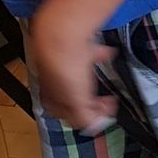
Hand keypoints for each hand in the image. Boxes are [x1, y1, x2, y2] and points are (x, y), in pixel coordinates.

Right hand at [29, 0, 115, 134]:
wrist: (61, 31)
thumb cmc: (66, 67)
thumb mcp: (76, 100)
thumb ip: (84, 117)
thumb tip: (92, 127)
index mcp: (51, 97)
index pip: (64, 115)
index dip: (84, 119)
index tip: (103, 115)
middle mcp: (51, 80)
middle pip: (70, 96)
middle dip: (88, 100)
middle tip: (105, 101)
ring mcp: (58, 61)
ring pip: (76, 75)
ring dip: (90, 79)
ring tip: (104, 76)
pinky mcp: (68, 44)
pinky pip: (84, 53)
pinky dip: (97, 56)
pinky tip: (107, 54)